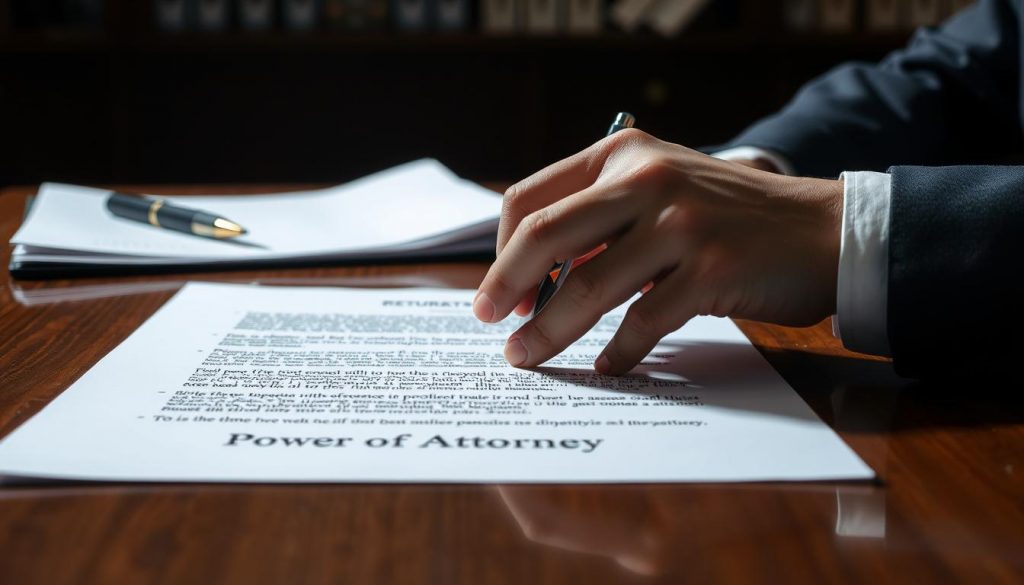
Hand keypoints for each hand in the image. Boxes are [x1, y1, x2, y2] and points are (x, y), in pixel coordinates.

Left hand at [473, 129, 842, 374]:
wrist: (821, 229)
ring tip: (527, 359)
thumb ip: (599, 217)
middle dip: (504, 287)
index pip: (530, 198)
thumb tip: (528, 276)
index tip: (492, 292)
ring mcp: (681, 223)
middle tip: (490, 325)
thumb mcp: (659, 190)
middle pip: (545, 237)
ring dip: (549, 331)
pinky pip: (643, 322)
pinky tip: (609, 366)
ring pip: (588, 286)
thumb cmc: (728, 217)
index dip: (500, 251)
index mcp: (622, 155)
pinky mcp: (712, 270)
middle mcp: (646, 178)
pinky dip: (619, 352)